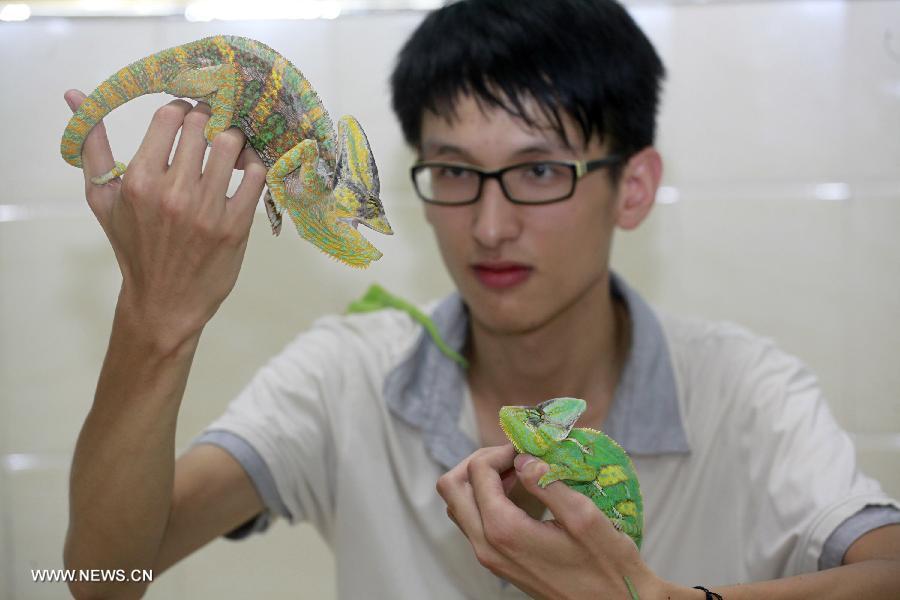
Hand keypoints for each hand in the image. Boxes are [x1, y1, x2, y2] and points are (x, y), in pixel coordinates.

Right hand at [64, 90, 266, 351]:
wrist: (164, 301)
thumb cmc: (133, 246)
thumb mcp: (103, 198)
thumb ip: (91, 145)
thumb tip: (75, 94)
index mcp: (138, 180)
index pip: (169, 117)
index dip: (182, 109)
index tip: (187, 117)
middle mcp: (173, 192)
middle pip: (203, 124)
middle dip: (209, 118)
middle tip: (213, 126)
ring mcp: (207, 210)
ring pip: (232, 144)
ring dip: (234, 138)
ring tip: (230, 147)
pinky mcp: (235, 226)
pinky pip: (256, 177)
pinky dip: (255, 165)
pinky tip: (246, 169)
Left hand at [437, 444, 681, 599]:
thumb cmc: (606, 564)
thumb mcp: (583, 516)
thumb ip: (547, 482)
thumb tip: (522, 458)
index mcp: (504, 530)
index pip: (477, 472)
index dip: (501, 450)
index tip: (529, 448)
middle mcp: (486, 545)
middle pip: (451, 487)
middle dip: (479, 461)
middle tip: (514, 456)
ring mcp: (488, 555)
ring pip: (459, 504)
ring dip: (480, 480)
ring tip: (518, 471)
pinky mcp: (497, 560)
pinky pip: (474, 520)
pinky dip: (487, 498)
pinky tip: (521, 491)